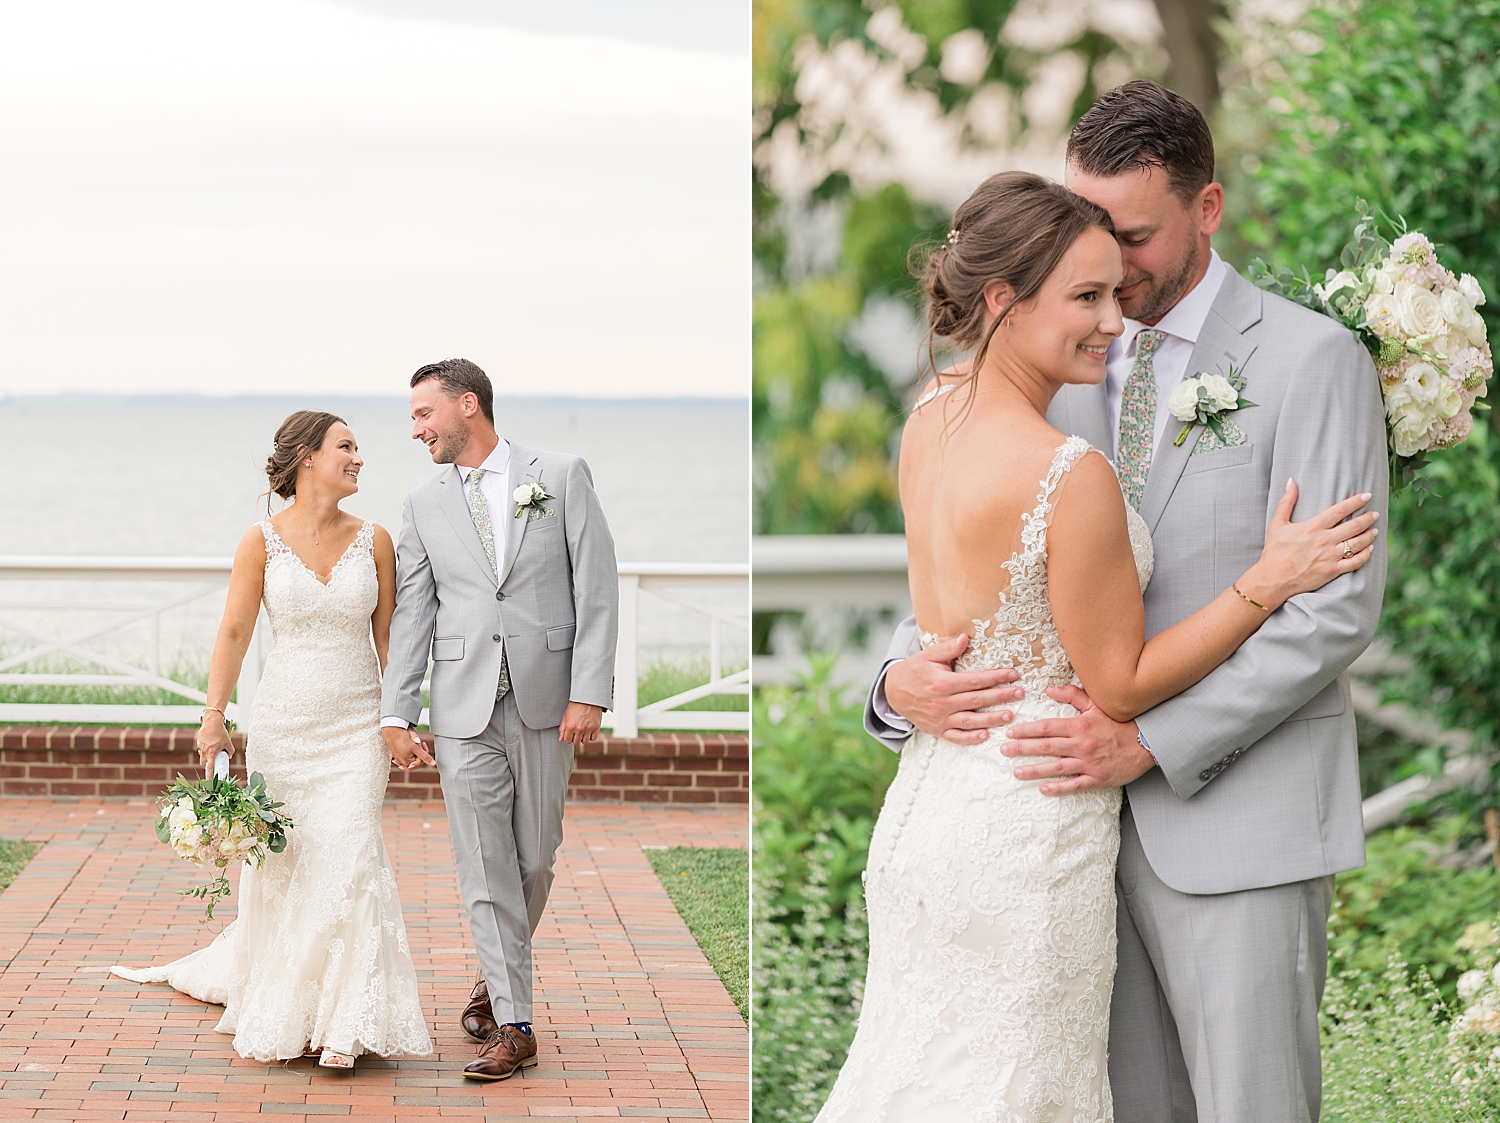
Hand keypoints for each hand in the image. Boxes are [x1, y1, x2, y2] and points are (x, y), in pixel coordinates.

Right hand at [196, 719, 233, 775]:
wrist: (212, 722)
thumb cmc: (220, 732)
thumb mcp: (228, 742)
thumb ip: (230, 751)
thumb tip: (229, 756)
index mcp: (211, 753)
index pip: (209, 768)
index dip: (209, 775)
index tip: (208, 781)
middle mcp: (204, 751)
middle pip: (203, 763)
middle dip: (206, 765)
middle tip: (211, 763)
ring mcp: (200, 746)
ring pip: (201, 755)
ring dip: (206, 755)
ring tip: (213, 748)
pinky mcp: (198, 741)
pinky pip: (201, 748)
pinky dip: (205, 747)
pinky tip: (210, 741)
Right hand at [382, 725, 433, 770]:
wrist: (392, 730)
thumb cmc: (403, 737)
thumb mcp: (416, 747)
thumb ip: (425, 756)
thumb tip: (434, 764)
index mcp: (407, 762)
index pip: (421, 762)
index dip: (424, 753)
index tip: (422, 744)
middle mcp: (402, 762)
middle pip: (416, 761)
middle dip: (420, 753)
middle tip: (419, 743)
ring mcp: (398, 759)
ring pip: (411, 759)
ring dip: (415, 752)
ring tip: (414, 743)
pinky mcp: (396, 755)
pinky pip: (405, 757)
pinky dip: (409, 752)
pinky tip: (409, 745)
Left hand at [559, 702, 602, 748]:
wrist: (587, 698)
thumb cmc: (576, 706)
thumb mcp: (565, 716)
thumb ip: (562, 729)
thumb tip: (561, 739)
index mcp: (570, 726)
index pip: (567, 741)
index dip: (568, 737)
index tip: (570, 734)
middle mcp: (579, 729)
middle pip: (576, 743)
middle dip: (575, 739)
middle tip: (576, 733)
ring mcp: (588, 728)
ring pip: (585, 742)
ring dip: (583, 738)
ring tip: (582, 732)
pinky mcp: (596, 727)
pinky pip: (593, 738)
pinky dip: (591, 736)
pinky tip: (588, 731)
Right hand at [883, 634, 1023, 744]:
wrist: (893, 692)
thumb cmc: (914, 671)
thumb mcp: (928, 655)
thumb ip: (948, 648)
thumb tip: (966, 637)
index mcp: (942, 683)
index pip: (975, 680)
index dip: (995, 677)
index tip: (1012, 674)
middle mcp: (942, 702)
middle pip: (977, 699)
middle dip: (1000, 696)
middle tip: (1020, 693)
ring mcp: (939, 718)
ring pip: (970, 720)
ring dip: (991, 718)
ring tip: (1010, 715)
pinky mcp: (937, 730)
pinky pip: (956, 736)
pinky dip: (971, 738)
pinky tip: (986, 735)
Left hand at [1001, 684, 1154, 794]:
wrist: (1148, 742)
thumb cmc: (1121, 722)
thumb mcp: (1097, 704)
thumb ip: (1072, 695)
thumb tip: (1049, 688)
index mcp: (1079, 725)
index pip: (1046, 727)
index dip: (1026, 730)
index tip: (1011, 732)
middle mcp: (1081, 744)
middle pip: (1046, 747)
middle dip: (1022, 749)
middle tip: (1004, 750)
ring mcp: (1089, 763)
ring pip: (1056, 767)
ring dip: (1034, 770)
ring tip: (1016, 772)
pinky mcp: (1097, 778)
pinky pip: (1074, 784)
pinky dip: (1058, 788)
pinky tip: (1043, 789)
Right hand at [1244, 480, 1377, 606]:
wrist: (1273, 579)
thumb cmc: (1274, 552)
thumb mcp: (1277, 524)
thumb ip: (1286, 502)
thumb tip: (1292, 481)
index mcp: (1313, 527)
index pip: (1340, 510)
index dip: (1355, 502)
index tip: (1366, 496)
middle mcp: (1324, 541)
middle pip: (1354, 526)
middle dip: (1368, 518)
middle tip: (1374, 514)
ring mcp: (1330, 557)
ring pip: (1358, 543)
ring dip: (1370, 535)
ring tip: (1375, 530)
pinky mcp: (1332, 571)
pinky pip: (1356, 562)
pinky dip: (1366, 555)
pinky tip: (1369, 549)